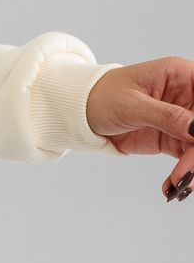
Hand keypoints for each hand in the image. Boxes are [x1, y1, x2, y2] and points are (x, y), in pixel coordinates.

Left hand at [85, 58, 193, 200]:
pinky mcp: (173, 140)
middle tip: (186, 173)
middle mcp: (186, 96)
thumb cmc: (101, 96)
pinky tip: (172, 186)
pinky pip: (188, 159)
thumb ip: (167, 116)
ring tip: (177, 185)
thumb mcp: (132, 105)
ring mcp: (181, 120)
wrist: (80, 113)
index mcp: (179, 75)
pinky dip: (183, 175)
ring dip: (192, 169)